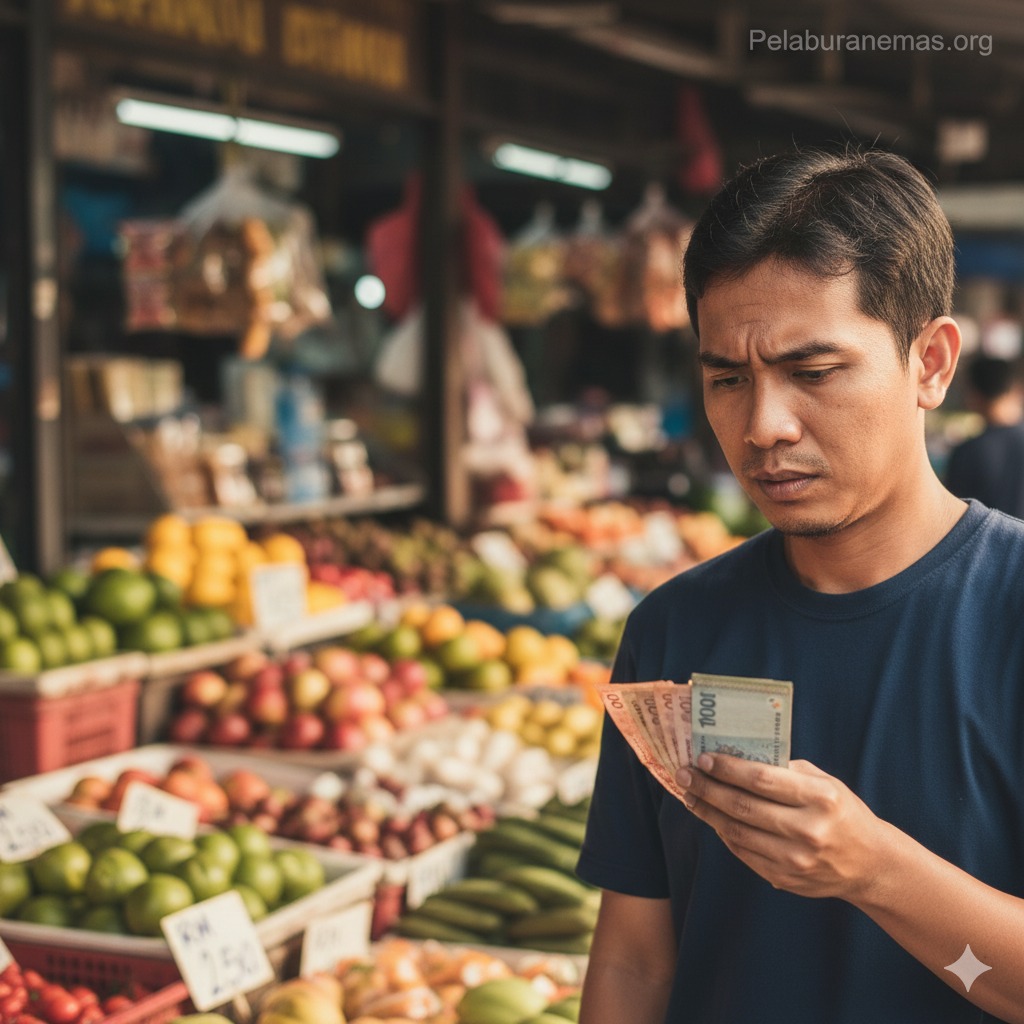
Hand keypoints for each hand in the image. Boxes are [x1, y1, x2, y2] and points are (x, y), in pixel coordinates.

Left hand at [676, 754, 891, 902]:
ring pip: (736, 831)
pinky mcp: (784, 879)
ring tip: (691, 796)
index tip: (702, 758)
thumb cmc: (841, 812)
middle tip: (685, 775)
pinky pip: (742, 852)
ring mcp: (795, 859)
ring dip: (707, 812)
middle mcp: (808, 830)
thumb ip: (785, 769)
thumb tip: (736, 754)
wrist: (870, 864)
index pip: (762, 779)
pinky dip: (723, 833)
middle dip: (707, 788)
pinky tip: (712, 818)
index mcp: (821, 798)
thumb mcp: (824, 782)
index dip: (727, 768)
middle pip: (743, 806)